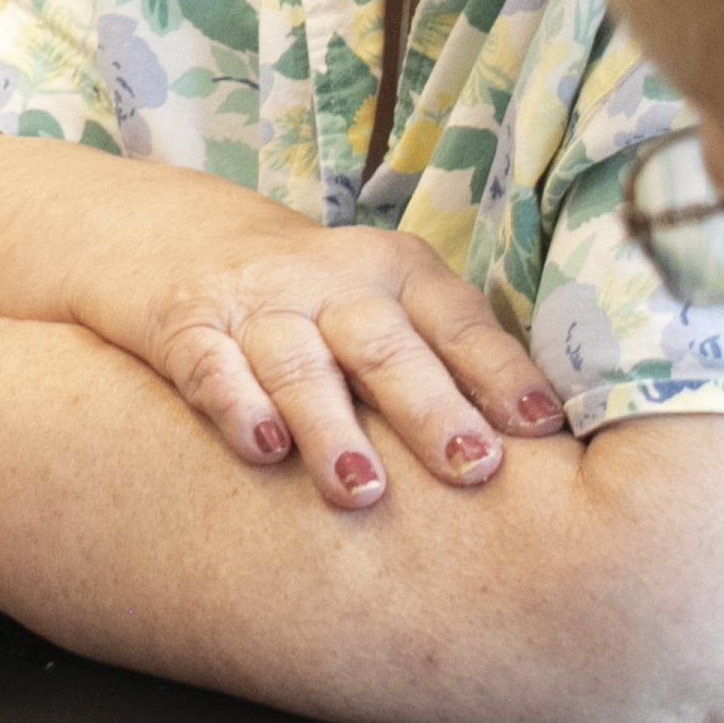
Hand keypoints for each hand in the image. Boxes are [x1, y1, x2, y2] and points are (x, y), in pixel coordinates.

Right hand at [83, 195, 565, 510]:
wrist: (170, 232)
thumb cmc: (315, 298)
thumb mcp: (385, 303)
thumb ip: (450, 360)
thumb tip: (553, 453)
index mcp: (398, 272)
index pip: (459, 321)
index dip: (501, 374)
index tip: (542, 429)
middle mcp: (330, 281)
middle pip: (384, 345)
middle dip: (429, 407)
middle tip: (472, 468)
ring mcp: (255, 301)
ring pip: (299, 363)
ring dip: (333, 427)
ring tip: (362, 490)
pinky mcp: (183, 322)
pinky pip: (209, 365)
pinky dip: (235, 403)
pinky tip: (261, 447)